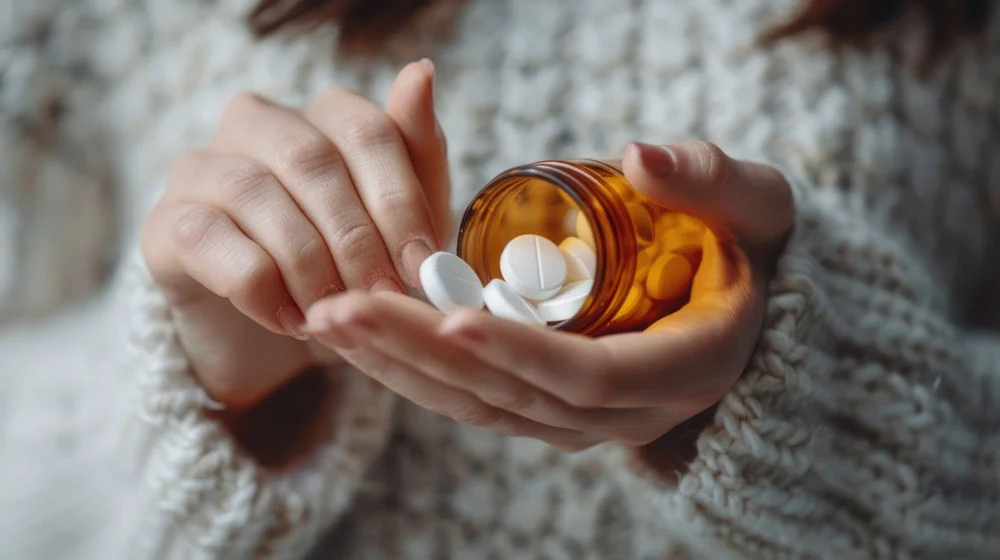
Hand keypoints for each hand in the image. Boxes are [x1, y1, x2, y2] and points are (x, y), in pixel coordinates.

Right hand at [140, 59, 450, 408]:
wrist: (282, 336)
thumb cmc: (351, 265)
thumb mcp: (400, 223)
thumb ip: (417, 154)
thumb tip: (421, 71)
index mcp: (322, 114)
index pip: (365, 129)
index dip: (399, 200)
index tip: (422, 266)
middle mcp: (258, 124)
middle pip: (311, 158)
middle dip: (356, 238)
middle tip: (381, 296)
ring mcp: (204, 168)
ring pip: (255, 192)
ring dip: (308, 265)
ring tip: (337, 314)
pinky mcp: (166, 223)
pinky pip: (210, 240)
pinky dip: (260, 289)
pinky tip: (291, 322)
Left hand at [305, 141, 793, 452]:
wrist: (746, 302)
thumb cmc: (750, 246)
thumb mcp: (755, 203)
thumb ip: (711, 178)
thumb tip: (640, 157)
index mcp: (681, 369)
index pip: (588, 375)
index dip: (517, 349)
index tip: (446, 312)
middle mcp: (626, 411)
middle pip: (510, 397)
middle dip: (420, 353)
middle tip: (339, 307)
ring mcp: (581, 417)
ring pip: (479, 405)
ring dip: (399, 365)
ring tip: (327, 318)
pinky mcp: (547, 404)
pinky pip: (474, 397)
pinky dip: (414, 370)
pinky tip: (360, 336)